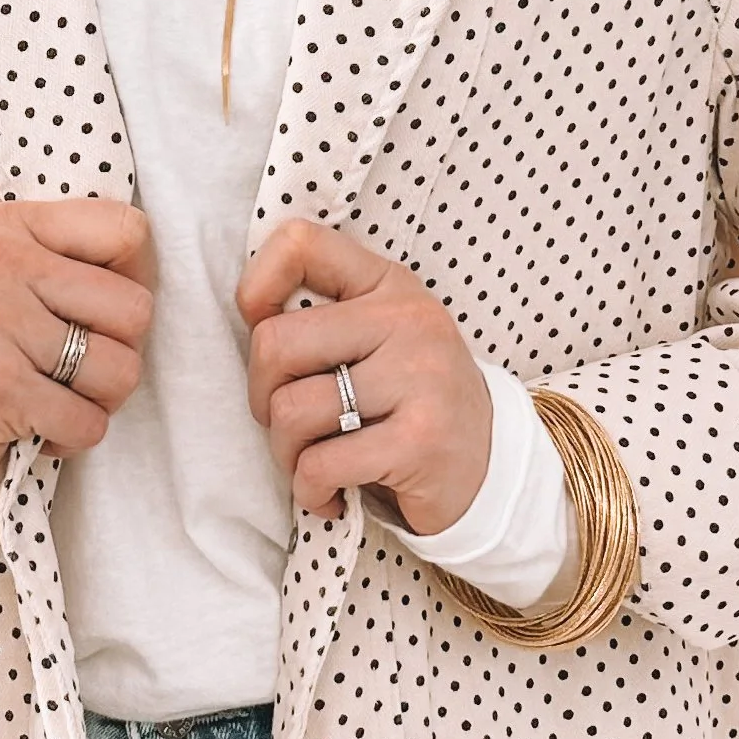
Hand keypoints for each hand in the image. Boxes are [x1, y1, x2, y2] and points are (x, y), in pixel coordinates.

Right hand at [0, 200, 154, 516]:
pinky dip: (70, 438)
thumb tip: (152, 271)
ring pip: (121, 371)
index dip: (134, 281)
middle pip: (136, 309)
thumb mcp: (14, 282)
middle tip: (65, 369)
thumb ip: (76, 263)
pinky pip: (89, 422)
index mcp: (9, 226)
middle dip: (116, 354)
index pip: (128, 231)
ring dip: (96, 402)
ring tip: (47, 397)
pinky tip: (29, 426)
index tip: (93, 312)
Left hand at [237, 219, 492, 532]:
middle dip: (263, 398)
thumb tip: (248, 310)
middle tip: (292, 425)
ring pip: (291, 411)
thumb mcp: (379, 339)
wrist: (490, 469)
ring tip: (317, 464)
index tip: (264, 331)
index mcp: (388, 285)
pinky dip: (310, 491)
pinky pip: (320, 465)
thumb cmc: (409, 404)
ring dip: (287, 454)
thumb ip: (324, 317)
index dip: (256, 288)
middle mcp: (408, 320)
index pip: (299, 244)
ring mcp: (420, 378)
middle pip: (275, 344)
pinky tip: (332, 495)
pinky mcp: (420, 441)